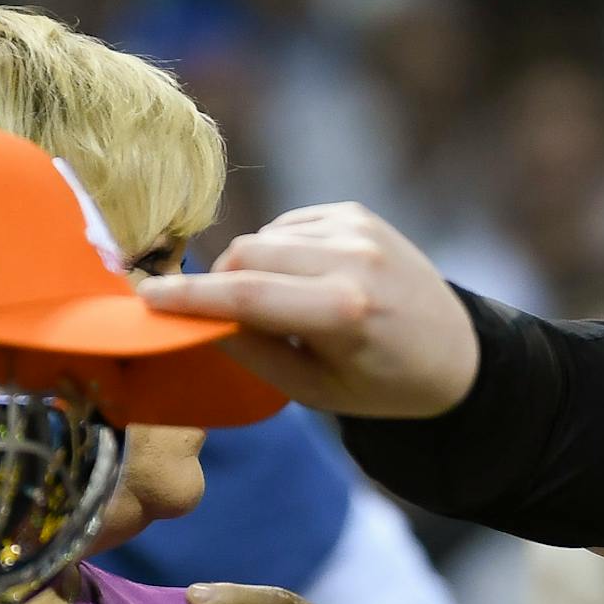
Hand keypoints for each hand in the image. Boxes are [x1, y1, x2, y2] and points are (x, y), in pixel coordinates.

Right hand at [139, 203, 477, 417]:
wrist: (456, 353)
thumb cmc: (382, 384)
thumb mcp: (316, 390)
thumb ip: (253, 353)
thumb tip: (200, 318)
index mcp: (344, 311)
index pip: (245, 294)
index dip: (189, 295)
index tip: (147, 297)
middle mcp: (353, 259)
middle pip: (247, 255)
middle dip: (221, 283)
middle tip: (223, 316)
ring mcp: (358, 229)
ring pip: (265, 237)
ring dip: (254, 268)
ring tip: (283, 307)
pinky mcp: (358, 213)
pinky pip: (290, 226)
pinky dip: (281, 252)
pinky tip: (304, 281)